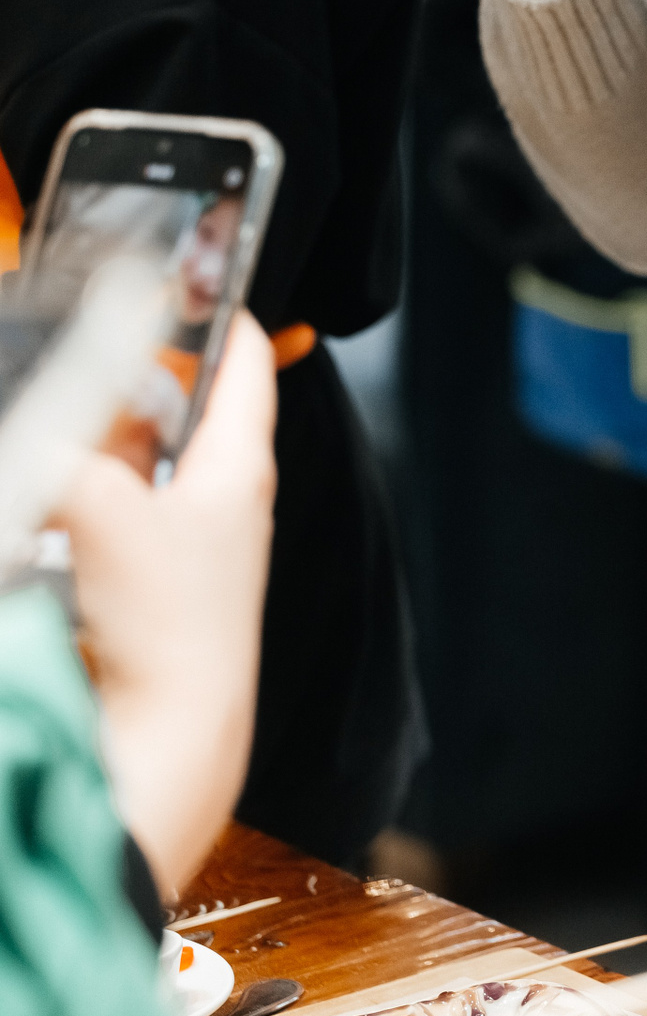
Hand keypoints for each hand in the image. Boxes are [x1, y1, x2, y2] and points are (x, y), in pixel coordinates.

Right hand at [59, 314, 277, 898]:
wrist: (167, 742)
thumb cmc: (172, 632)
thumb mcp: (103, 513)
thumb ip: (58, 454)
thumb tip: (33, 437)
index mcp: (236, 469)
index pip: (244, 367)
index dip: (222, 313)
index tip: (197, 273)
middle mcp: (213, 501)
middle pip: (169, 410)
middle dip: (123, 379)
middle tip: (83, 348)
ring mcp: (175, 544)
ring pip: (124, 462)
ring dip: (88, 440)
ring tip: (56, 422)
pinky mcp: (133, 585)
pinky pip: (94, 514)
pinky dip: (67, 495)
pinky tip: (39, 503)